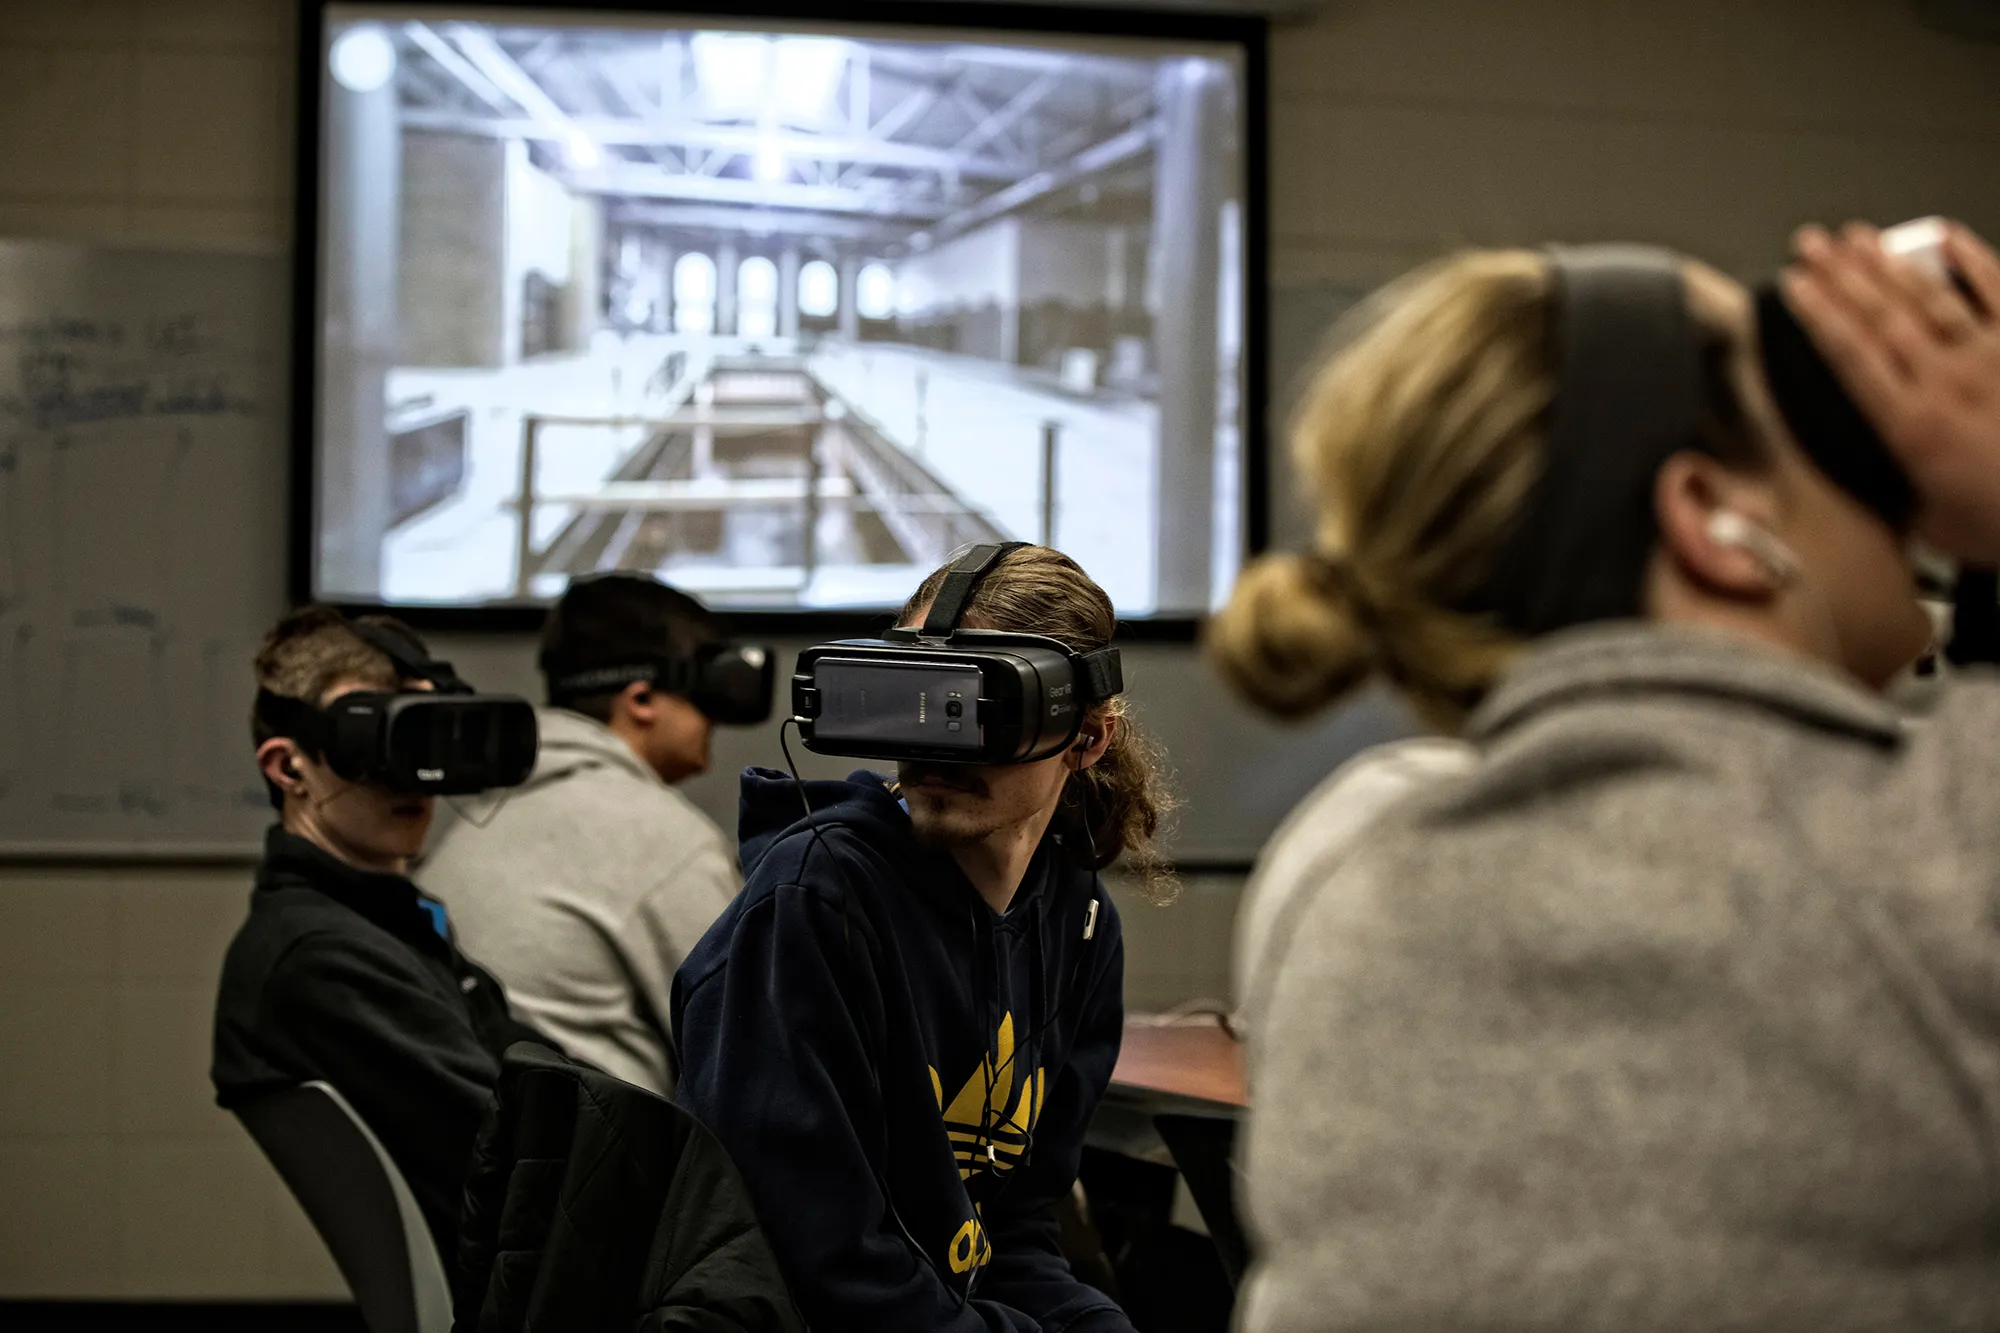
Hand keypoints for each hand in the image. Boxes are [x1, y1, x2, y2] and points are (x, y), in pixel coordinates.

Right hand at [1780, 220, 1999, 560]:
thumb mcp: (1934, 526)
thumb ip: (1902, 493)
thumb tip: (1879, 482)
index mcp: (1915, 427)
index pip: (1851, 355)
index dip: (1818, 315)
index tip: (1793, 286)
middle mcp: (1949, 383)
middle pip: (1882, 315)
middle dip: (1840, 273)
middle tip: (1812, 243)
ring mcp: (1992, 359)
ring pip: (1930, 298)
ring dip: (1889, 263)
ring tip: (1859, 236)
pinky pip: (1998, 291)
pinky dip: (1973, 261)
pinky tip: (1947, 237)